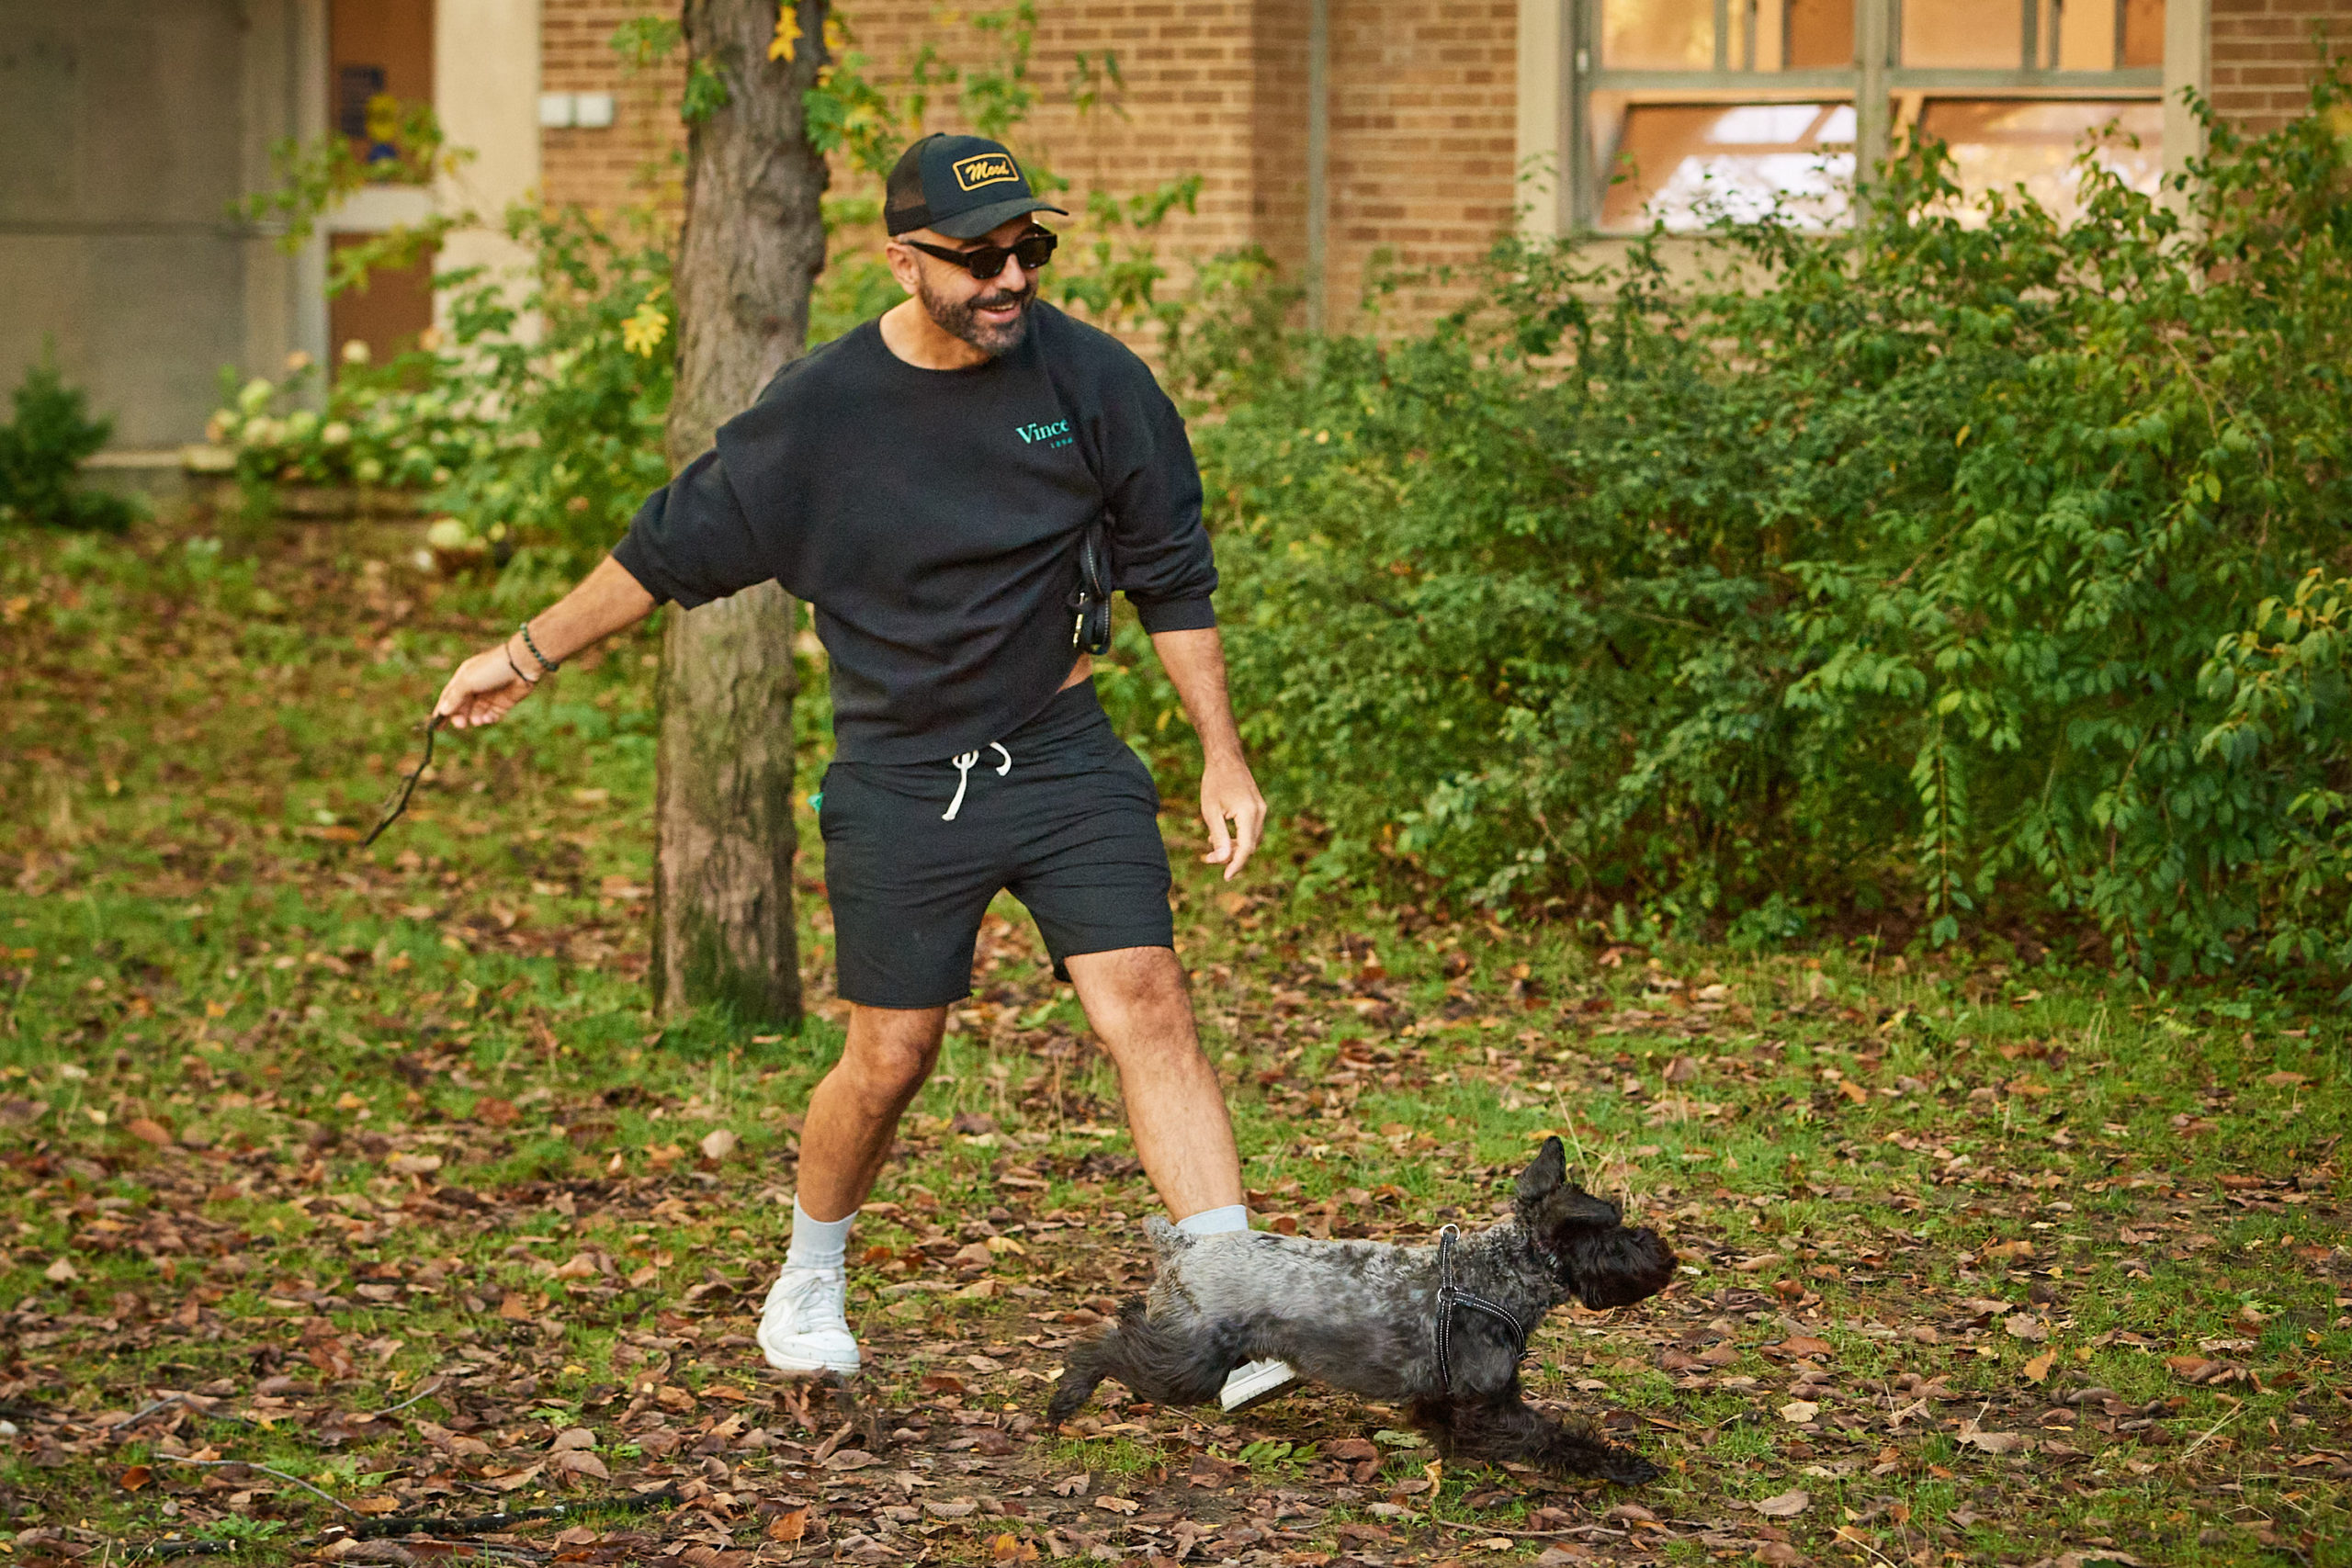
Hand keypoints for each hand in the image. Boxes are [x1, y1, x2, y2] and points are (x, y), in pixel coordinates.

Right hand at [435, 641, 536, 729]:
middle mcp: (475, 686)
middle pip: (462, 707)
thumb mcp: (467, 682)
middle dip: (459, 717)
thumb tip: (443, 711)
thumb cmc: (491, 669)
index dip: (441, 711)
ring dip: (475, 719)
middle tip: (460, 725)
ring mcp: (489, 695)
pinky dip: (488, 719)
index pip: (448, 696)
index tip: (436, 726)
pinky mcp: (503, 702)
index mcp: (463, 677)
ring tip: (478, 721)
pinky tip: (488, 718)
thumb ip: (454, 697)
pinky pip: (491, 715)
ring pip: (476, 713)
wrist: (521, 665)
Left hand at [1198, 753, 1266, 880]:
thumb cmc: (1215, 782)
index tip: (1225, 877)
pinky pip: (1251, 830)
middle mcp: (1260, 813)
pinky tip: (1221, 834)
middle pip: (1250, 846)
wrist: (1226, 758)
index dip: (1236, 865)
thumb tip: (1221, 860)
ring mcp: (1261, 810)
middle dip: (1232, 856)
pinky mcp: (1258, 808)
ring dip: (1235, 848)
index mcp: (1249, 813)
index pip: (1246, 847)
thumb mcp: (1211, 811)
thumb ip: (1218, 836)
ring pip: (1252, 839)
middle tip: (1209, 858)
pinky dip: (1238, 837)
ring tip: (1213, 845)